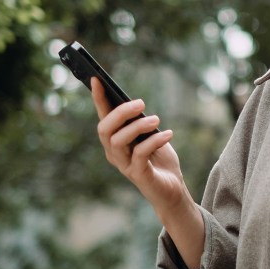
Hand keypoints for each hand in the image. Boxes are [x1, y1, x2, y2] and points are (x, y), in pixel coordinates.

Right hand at [91, 77, 186, 211]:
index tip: (97, 79)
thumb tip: (136, 104)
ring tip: (156, 120)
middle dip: (120, 112)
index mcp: (115, 140)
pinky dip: (154, 141)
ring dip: (137, 126)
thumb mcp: (150, 136)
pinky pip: (140, 154)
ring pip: (118, 141)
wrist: (172, 189)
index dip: (98, 99)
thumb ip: (141, 122)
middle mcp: (114, 153)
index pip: (103, 117)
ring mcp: (124, 165)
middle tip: (141, 103)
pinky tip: (168, 134)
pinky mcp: (138, 175)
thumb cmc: (159, 160)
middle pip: (105, 129)